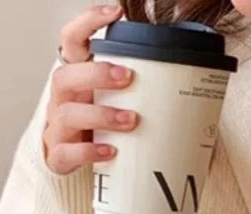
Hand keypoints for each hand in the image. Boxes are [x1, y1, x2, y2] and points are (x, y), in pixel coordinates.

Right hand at [43, 3, 140, 174]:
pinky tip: (111, 150)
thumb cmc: (99, 125)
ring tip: (131, 120)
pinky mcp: (59, 156)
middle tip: (127, 77)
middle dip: (96, 74)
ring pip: (68, 114)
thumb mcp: (112, 100)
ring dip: (101, 114)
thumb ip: (134, 86)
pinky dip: (90, 152)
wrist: (74, 162)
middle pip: (64, 76)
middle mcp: (62, 100)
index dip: (87, 22)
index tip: (116, 12)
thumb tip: (193, 79)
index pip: (71, 41)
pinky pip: (68, 153)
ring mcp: (58, 128)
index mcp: (76, 79)